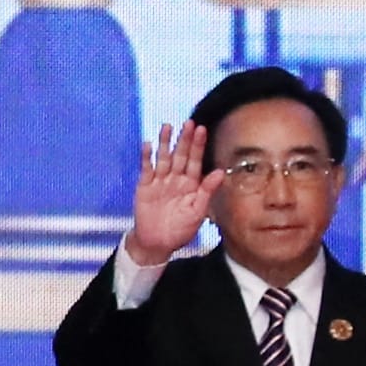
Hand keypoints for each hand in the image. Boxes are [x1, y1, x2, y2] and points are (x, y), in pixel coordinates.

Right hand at [125, 122, 218, 264]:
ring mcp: (160, 181)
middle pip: (180, 155)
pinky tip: (148, 144)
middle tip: (189, 123)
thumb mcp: (198, 211)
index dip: (198, 145)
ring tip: (167, 127)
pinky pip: (146, 169)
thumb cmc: (180, 229)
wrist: (157, 242)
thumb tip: (220, 171)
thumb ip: (207, 191)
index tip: (202, 129)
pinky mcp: (144, 186)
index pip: (195, 160)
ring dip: (165, 143)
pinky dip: (146, 157)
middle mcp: (176, 179)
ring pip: (163, 158)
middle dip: (184, 139)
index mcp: (191, 184)